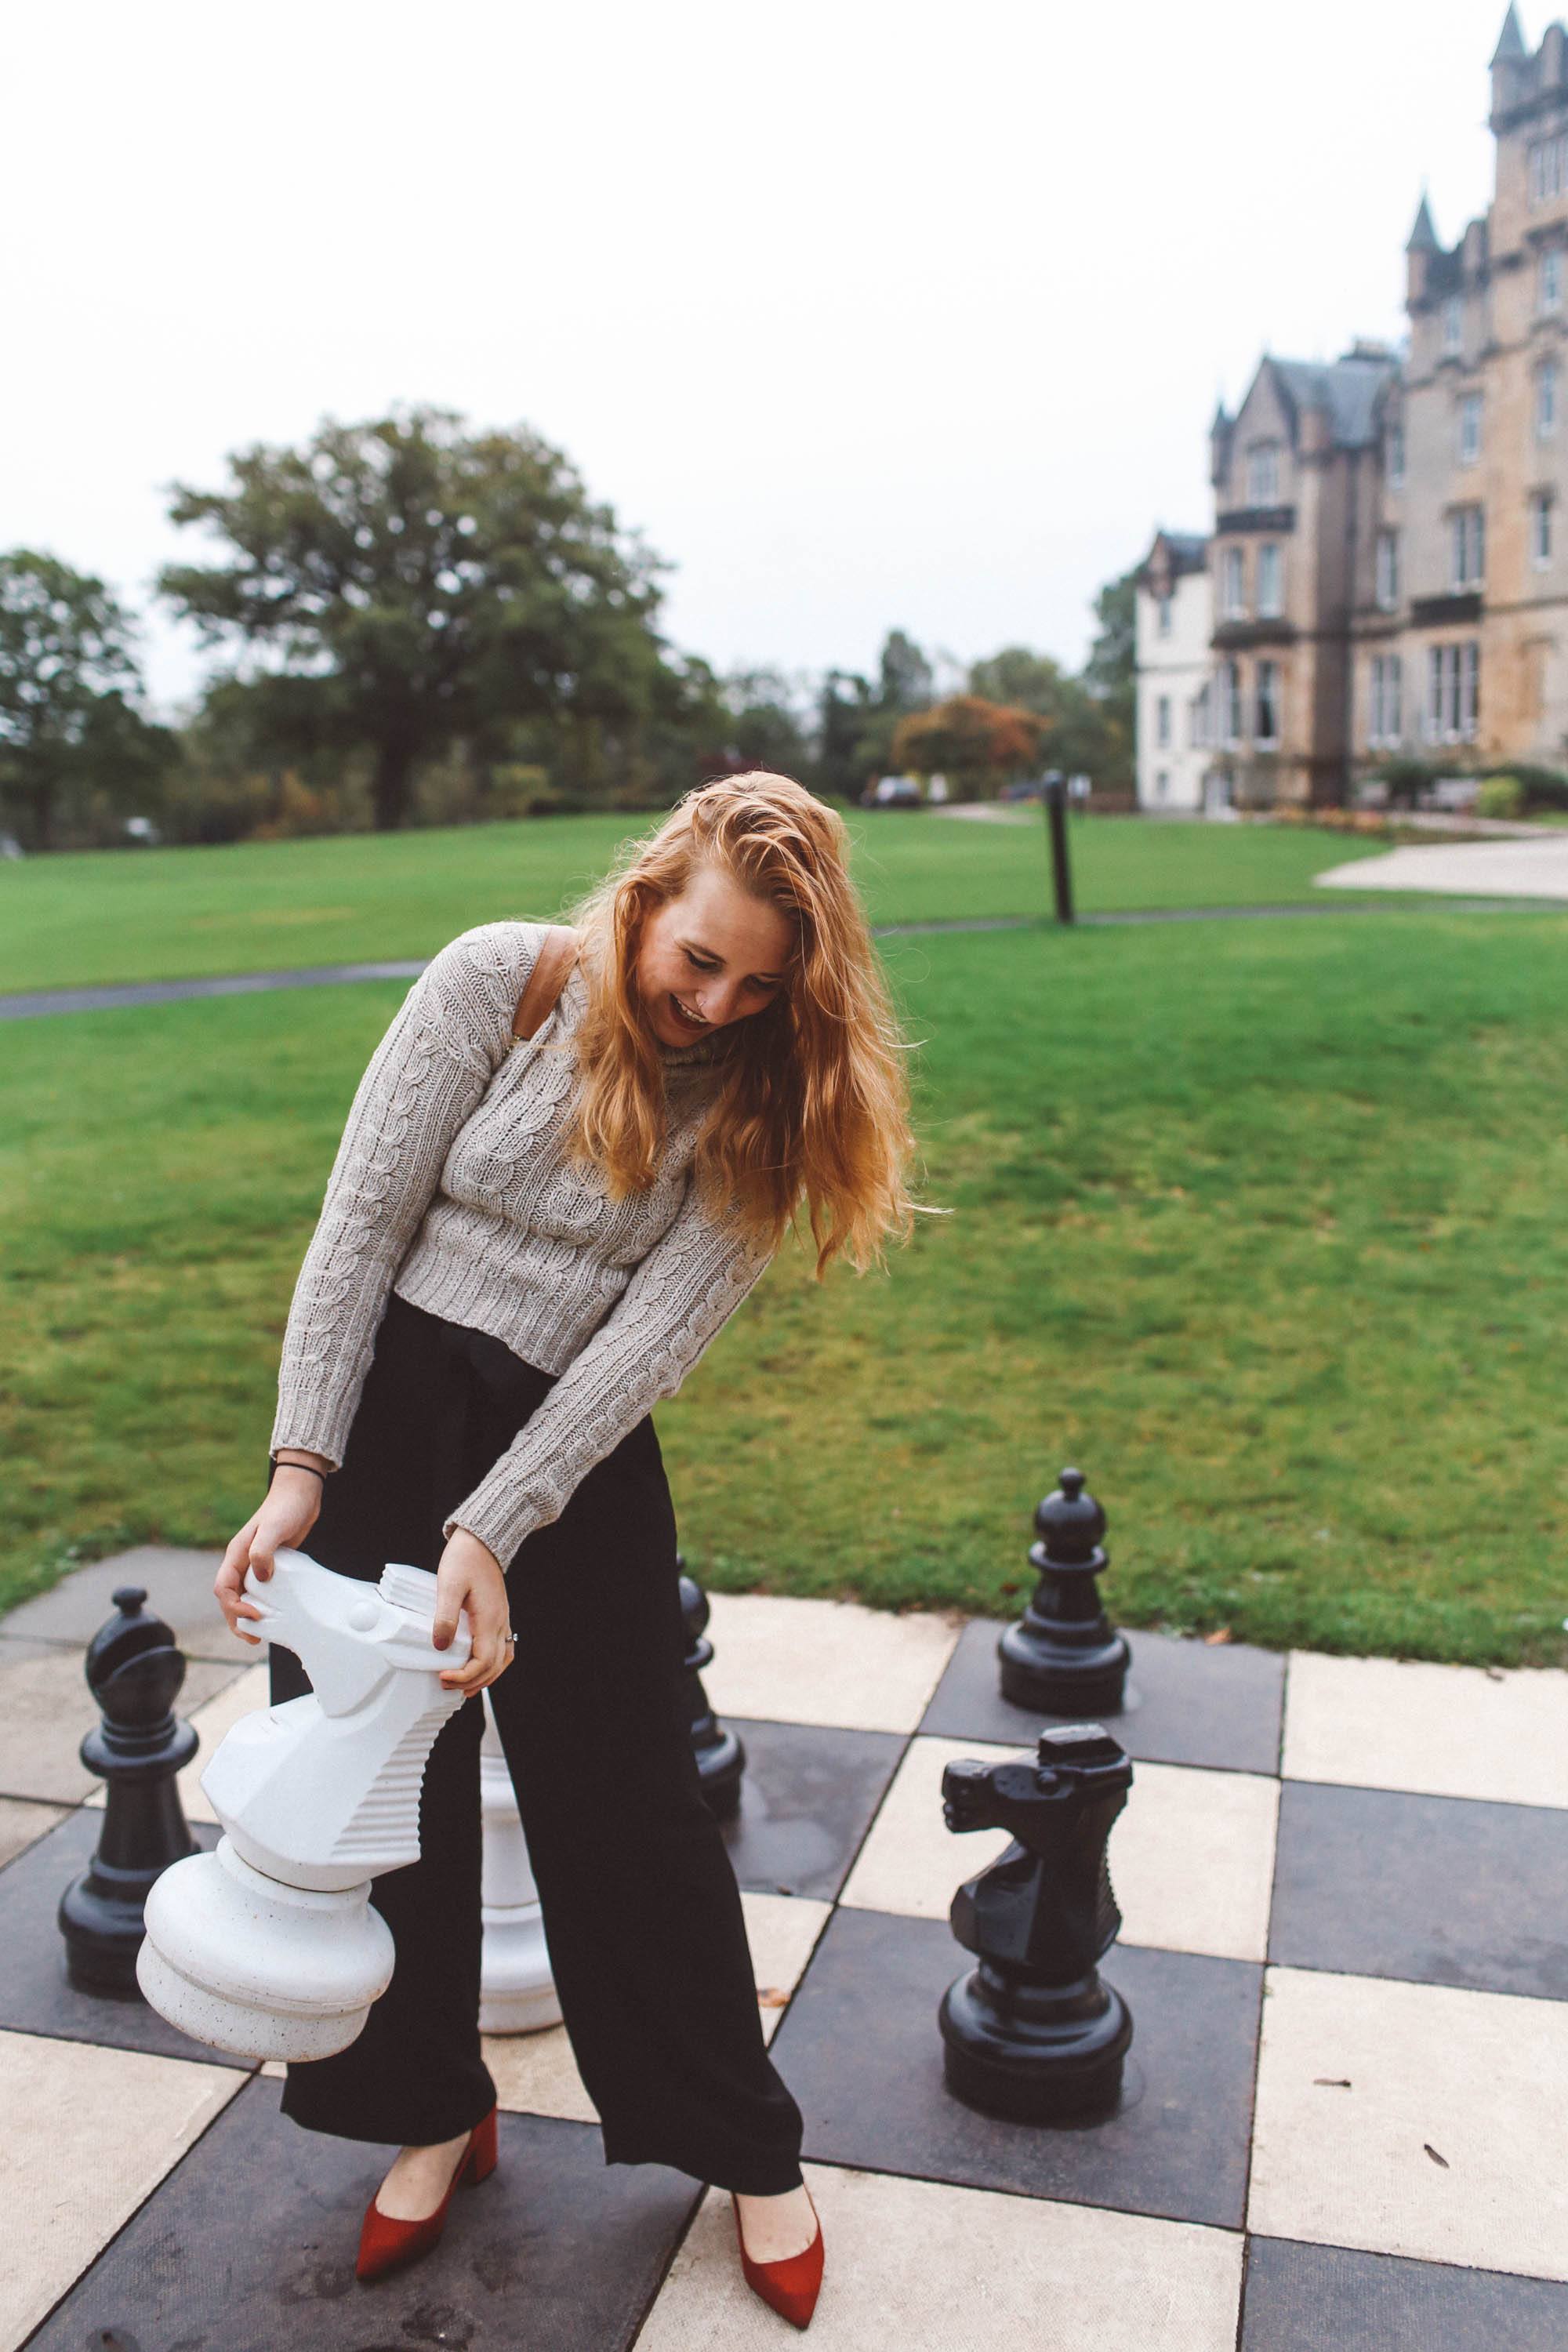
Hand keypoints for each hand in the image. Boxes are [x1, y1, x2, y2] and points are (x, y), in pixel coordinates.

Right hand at [214, 1459, 325, 1642]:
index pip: (223, 1588)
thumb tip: (261, 1578)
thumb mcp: (273, 1528)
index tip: (254, 1615)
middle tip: (253, 1639)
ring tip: (261, 1635)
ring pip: (244, 1597)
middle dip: (237, 1621)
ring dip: (248, 1617)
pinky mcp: (272, 1566)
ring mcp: (256, 1565)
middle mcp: (242, 1562)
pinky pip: (263, 1591)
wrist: (300, 1495)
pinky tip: (277, 1616)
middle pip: (230, 1599)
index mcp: (235, 1554)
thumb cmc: (284, 1508)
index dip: (234, 1607)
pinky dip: (264, 1606)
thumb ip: (262, 1551)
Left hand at [432, 1527, 514, 1695]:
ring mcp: (502, 1619)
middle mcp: (500, 1622)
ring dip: (485, 1676)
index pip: (483, 1662)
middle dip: (472, 1682)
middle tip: (447, 1685)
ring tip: (465, 1685)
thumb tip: (440, 1646)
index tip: (442, 1677)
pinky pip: (502, 1648)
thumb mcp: (449, 1586)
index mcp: (489, 1619)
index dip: (463, 1676)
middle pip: (494, 1666)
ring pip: (502, 1659)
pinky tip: (477, 1665)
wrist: (482, 1540)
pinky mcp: (498, 1615)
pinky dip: (491, 1663)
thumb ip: (445, 1617)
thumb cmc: (466, 1559)